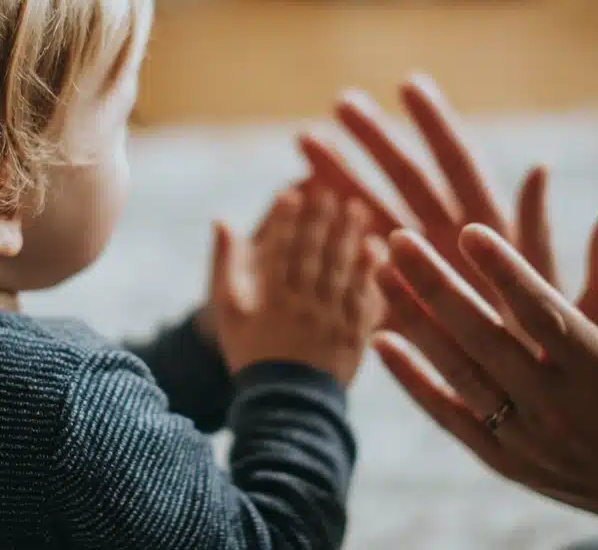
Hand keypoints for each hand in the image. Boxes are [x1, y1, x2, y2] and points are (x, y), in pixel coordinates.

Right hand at [210, 189, 386, 385]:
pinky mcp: (354, 335)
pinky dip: (370, 272)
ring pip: (342, 271)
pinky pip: (364, 298)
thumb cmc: (251, 353)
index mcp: (270, 300)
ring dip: (349, 237)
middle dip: (322, 220)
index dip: (286, 220)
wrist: (285, 405)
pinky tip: (376, 249)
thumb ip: (225, 263)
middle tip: (330, 192)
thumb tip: (222, 219)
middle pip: (314, 255)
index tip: (292, 193)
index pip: (280, 251)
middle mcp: (303, 307)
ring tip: (356, 209)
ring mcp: (331, 321)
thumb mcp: (229, 311)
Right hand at [298, 74, 597, 339]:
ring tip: (303, 140)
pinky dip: (335, 230)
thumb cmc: (581, 368)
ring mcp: (427, 274)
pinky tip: (301, 203)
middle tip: (342, 100)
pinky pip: (362, 260)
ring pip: (377, 213)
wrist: (553, 425)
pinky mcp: (403, 305)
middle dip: (376, 139)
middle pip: (411, 180)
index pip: (462, 168)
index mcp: (499, 240)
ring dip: (343, 177)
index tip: (409, 83)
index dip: (437, 126)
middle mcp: (459, 247)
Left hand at [374, 227, 597, 548]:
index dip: (506, 273)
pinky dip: (412, 380)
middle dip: (438, 286)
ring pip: (459, 371)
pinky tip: (380, 340)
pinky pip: (448, 413)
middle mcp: (557, 404)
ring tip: (380, 271)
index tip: (469, 230)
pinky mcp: (501, 457)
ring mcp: (525, 434)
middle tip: (399, 239)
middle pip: (485, 337)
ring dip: (415, 321)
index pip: (544, 313)